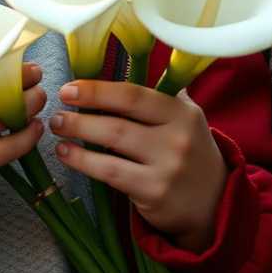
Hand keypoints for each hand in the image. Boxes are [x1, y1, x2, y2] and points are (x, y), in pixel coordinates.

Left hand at [52, 81, 225, 251]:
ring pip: (112, 144)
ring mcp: (167, 167)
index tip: (70, 88)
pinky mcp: (154, 192)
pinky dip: (83, 161)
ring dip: (78, 133)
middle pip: (120, 119)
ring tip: (56, 127)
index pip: (134, 94)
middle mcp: (178, 137)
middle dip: (82, 112)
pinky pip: (110, 172)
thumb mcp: (185, 120)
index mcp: (182, 112)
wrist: (215, 204)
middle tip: (56, 109)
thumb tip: (114, 68)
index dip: (98, 90)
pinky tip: (66, 153)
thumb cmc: (188, 153)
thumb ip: (158, 96)